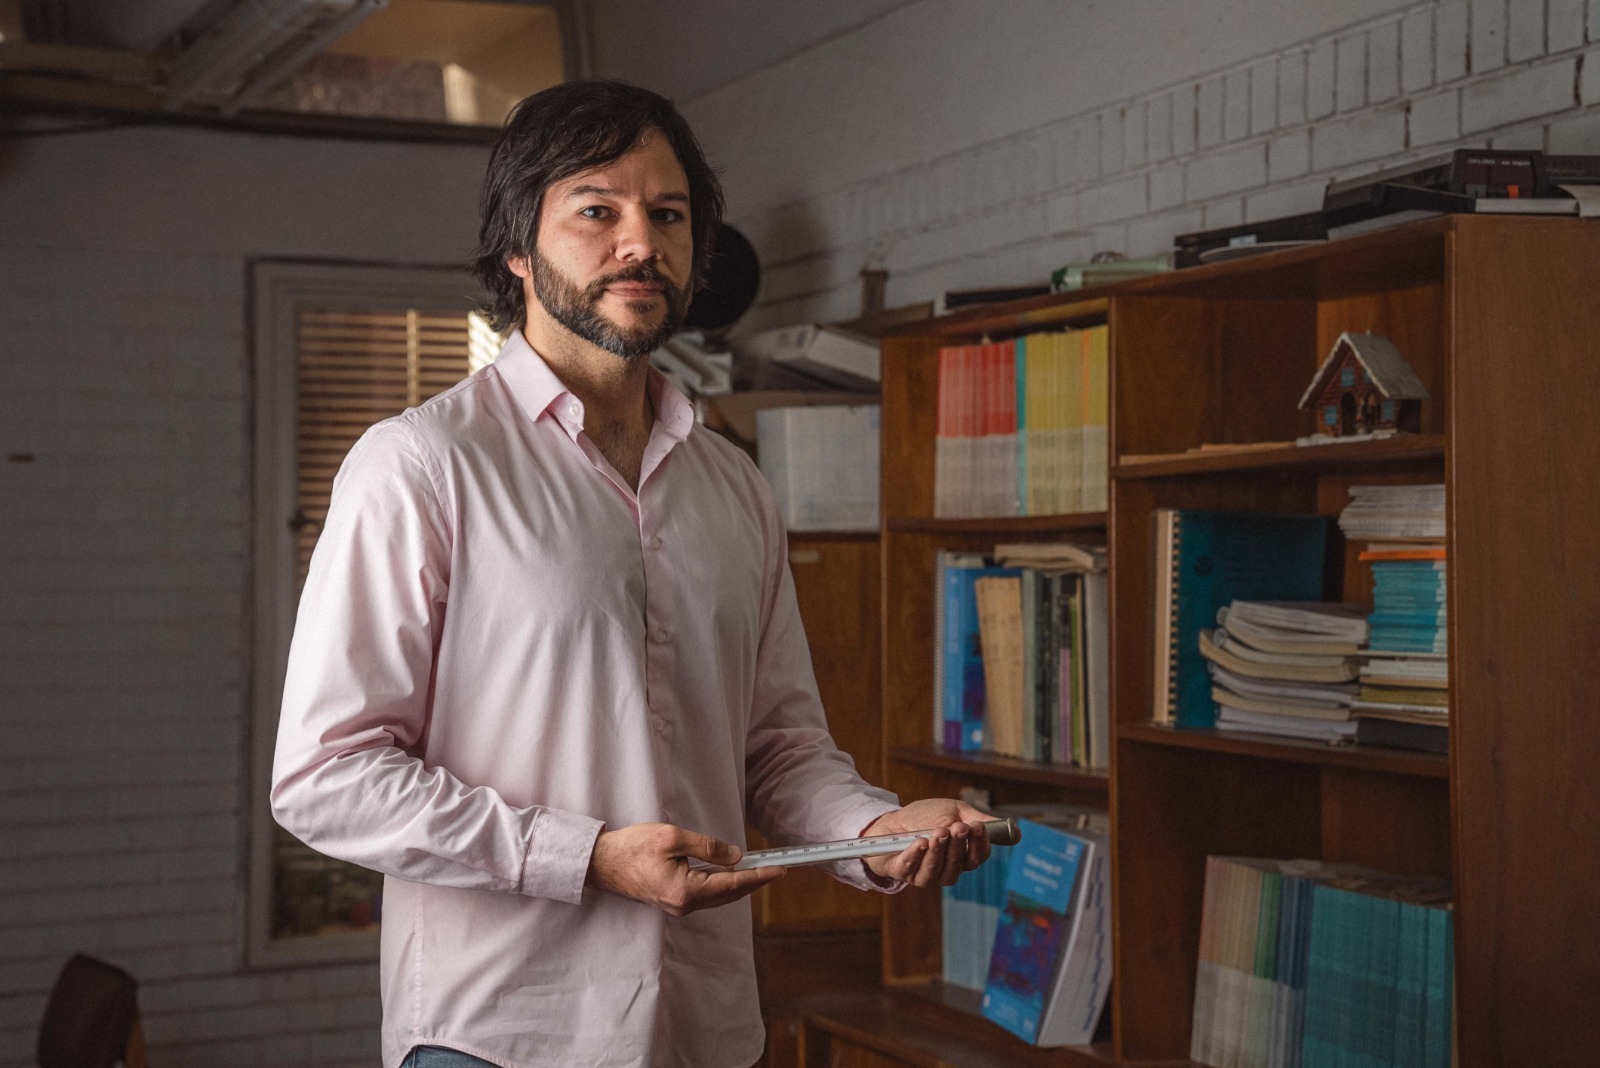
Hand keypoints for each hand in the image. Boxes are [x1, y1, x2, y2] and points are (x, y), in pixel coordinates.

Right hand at [585, 822, 784, 916]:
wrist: (601, 863)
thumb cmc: (631, 847)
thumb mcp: (671, 837)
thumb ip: (707, 847)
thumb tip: (735, 856)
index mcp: (685, 890)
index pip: (732, 884)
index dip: (759, 876)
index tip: (779, 870)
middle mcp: (684, 905)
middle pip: (728, 894)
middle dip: (753, 882)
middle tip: (775, 869)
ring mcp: (677, 906)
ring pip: (718, 897)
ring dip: (738, 884)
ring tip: (758, 870)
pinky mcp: (671, 902)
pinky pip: (705, 896)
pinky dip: (722, 886)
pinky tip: (729, 875)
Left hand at [861, 798, 993, 887]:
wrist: (890, 820)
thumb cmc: (925, 817)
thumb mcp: (955, 811)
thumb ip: (979, 819)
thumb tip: (1016, 831)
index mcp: (961, 857)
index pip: (977, 857)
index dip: (980, 844)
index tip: (978, 826)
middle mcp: (946, 869)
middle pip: (959, 865)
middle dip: (959, 845)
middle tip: (958, 827)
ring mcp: (924, 874)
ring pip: (937, 870)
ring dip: (939, 851)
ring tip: (938, 831)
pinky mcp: (902, 872)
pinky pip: (911, 869)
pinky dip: (916, 855)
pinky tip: (920, 842)